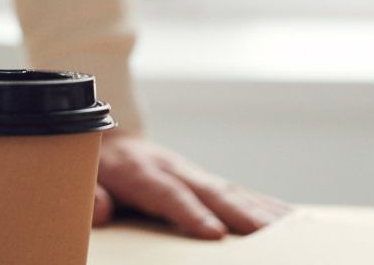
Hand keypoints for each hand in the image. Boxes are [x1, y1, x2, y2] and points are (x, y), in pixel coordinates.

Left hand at [95, 132, 290, 238]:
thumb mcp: (81, 179)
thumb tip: (102, 210)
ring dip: (262, 211)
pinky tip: (289, 218)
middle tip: (269, 235)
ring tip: (292, 230)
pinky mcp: (204, 180)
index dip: (190, 213)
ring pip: (231, 191)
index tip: (214, 233)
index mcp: (140, 172)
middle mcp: (173, 168)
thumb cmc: (94, 167)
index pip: (168, 194)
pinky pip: (238, 192)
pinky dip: (265, 205)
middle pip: (210, 192)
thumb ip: (90, 195)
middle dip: (241, 214)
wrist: (107, 136)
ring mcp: (192, 172)